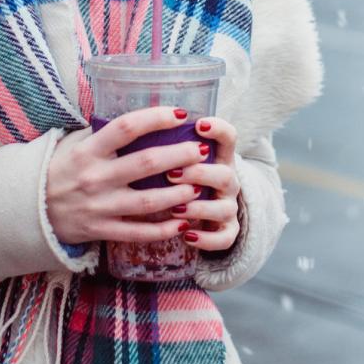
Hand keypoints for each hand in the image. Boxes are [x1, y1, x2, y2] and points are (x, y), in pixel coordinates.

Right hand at [46, 106, 206, 245]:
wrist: (28, 210)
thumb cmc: (57, 170)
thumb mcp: (72, 144)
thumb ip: (101, 133)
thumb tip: (139, 117)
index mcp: (88, 150)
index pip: (126, 128)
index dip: (156, 118)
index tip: (180, 114)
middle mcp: (95, 177)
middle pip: (145, 163)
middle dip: (179, 155)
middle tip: (201, 150)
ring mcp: (99, 206)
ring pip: (147, 200)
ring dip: (178, 194)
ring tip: (199, 186)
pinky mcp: (100, 231)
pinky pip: (137, 232)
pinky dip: (162, 230)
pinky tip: (183, 223)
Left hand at [169, 116, 241, 253]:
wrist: (205, 214)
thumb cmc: (181, 178)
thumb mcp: (178, 158)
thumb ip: (166, 144)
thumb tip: (134, 124)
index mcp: (218, 157)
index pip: (229, 137)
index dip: (218, 129)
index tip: (198, 124)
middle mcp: (227, 181)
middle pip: (226, 174)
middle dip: (199, 173)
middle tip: (172, 174)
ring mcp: (228, 207)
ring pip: (224, 208)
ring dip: (199, 208)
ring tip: (176, 209)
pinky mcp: (226, 232)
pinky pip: (224, 239)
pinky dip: (206, 239)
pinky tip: (186, 235)